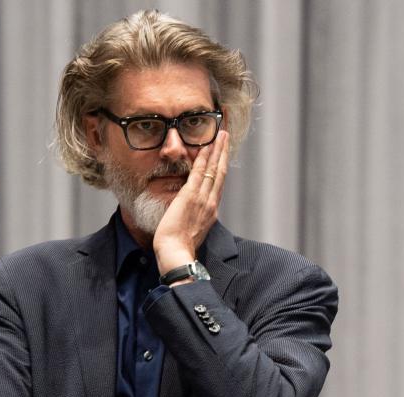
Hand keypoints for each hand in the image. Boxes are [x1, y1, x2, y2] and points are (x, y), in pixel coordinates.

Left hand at [153, 130, 230, 273]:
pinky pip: (199, 172)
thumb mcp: (191, 232)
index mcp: (211, 212)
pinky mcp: (190, 196)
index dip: (221, 168)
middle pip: (220, 173)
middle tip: (226, 136)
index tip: (223, 155)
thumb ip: (193, 219)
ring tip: (221, 135)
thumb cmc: (179, 248)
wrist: (176, 254)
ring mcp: (203, 199)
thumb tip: (189, 214)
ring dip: (217, 150)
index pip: (218, 185)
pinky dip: (204, 158)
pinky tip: (206, 146)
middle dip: (224, 153)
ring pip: (213, 169)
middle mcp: (211, 203)